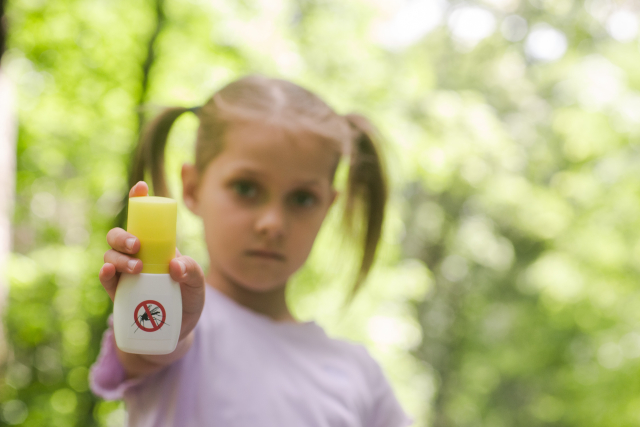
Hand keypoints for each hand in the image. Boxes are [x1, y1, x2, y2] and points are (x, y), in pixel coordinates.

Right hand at [99, 181, 205, 340]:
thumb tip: (174, 266)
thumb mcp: (198, 286)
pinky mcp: (118, 293)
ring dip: (118, 256)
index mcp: (159, 247)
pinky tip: (107, 270)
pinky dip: (104, 273)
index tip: (141, 187)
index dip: (140, 201)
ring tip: (136, 267)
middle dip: (124, 235)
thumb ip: (192, 272)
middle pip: (121, 235)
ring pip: (110, 255)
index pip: (147, 220)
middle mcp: (139, 256)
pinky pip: (106, 279)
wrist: (176, 332)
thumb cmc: (189, 302)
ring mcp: (126, 274)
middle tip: (137, 245)